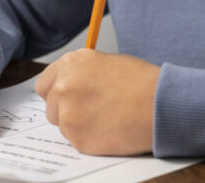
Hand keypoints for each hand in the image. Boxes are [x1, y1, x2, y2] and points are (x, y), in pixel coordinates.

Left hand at [35, 50, 159, 155]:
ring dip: (79, 125)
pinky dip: (90, 138)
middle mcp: (64, 87)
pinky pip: (77, 141)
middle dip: (66, 110)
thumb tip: (73, 83)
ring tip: (106, 118)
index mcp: (71, 64)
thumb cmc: (141, 82)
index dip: (56, 92)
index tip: (66, 97)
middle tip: (91, 111)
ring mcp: (68, 114)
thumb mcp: (106, 62)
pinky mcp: (78, 139)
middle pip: (51, 107)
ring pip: (63, 126)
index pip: (44, 84)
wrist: (159, 105)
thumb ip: (82, 72)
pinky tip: (110, 129)